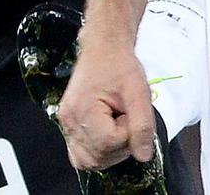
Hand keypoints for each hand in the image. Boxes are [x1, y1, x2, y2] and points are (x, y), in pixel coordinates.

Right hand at [56, 35, 154, 169]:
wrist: (103, 48)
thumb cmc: (119, 65)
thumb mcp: (138, 92)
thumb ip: (142, 126)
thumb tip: (143, 156)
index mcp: (83, 110)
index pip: (109, 143)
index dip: (127, 133)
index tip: (130, 112)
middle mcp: (69, 120)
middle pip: (98, 157)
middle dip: (120, 145)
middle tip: (126, 119)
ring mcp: (66, 124)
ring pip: (88, 161)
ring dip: (109, 152)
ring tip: (118, 126)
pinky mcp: (69, 124)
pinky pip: (81, 152)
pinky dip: (97, 151)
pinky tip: (108, 134)